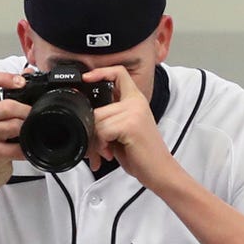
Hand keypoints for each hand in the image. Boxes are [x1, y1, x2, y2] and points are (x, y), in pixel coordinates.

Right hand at [0, 71, 30, 190]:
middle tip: (36, 117)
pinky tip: (27, 150)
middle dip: (28, 111)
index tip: (21, 83)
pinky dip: (27, 150)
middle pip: (8, 105)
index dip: (4, 76)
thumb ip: (11, 97)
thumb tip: (28, 73)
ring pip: (14, 125)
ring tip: (31, 134)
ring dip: (28, 130)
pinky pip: (16, 147)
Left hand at [82, 66, 173, 180]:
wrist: (160, 170)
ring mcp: (134, 111)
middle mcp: (136, 102)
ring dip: (95, 141)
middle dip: (91, 131)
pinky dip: (101, 145)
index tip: (86, 78)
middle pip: (98, 107)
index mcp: (136, 100)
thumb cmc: (141, 154)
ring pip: (97, 120)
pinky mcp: (130, 124)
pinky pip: (102, 131)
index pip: (119, 73)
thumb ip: (109, 118)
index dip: (101, 72)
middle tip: (97, 147)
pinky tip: (110, 152)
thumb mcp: (123, 130)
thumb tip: (84, 118)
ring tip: (105, 151)